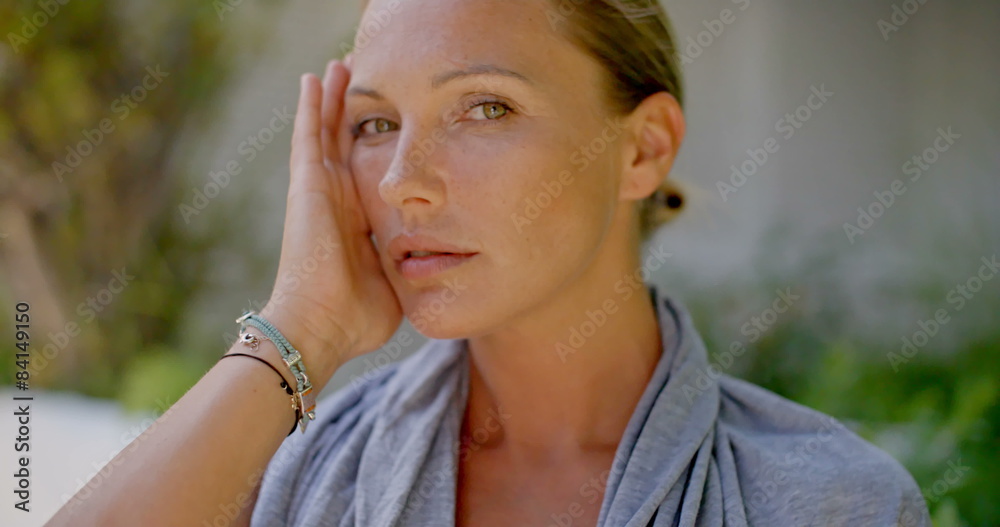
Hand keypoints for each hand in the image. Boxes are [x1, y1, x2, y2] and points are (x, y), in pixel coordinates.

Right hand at [263, 58, 401, 385]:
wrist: (322, 326)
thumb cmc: (357, 317)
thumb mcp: (394, 282)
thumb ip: (408, 265)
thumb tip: (434, 265)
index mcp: (356, 223)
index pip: (366, 173)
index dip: (375, 147)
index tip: (389, 124)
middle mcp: (335, 201)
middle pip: (344, 144)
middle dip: (355, 113)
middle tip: (364, 78)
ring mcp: (318, 191)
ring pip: (327, 132)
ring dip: (334, 99)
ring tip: (341, 65)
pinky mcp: (306, 186)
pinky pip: (309, 136)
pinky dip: (311, 106)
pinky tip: (315, 77)